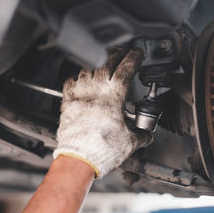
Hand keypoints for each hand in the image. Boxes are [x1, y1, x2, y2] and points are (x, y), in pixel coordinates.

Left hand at [53, 48, 151, 177]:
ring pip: (89, 68)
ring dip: (98, 64)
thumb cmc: (101, 149)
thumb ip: (141, 135)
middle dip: (117, 54)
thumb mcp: (129, 142)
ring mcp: (80, 92)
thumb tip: (146, 135)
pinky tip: (82, 80)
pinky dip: (78, 77)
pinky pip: (72, 81)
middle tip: (122, 54)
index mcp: (114, 94)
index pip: (126, 66)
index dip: (134, 57)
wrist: (78, 158)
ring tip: (104, 65)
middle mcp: (96, 88)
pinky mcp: (67, 100)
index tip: (137, 54)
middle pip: (107, 60)